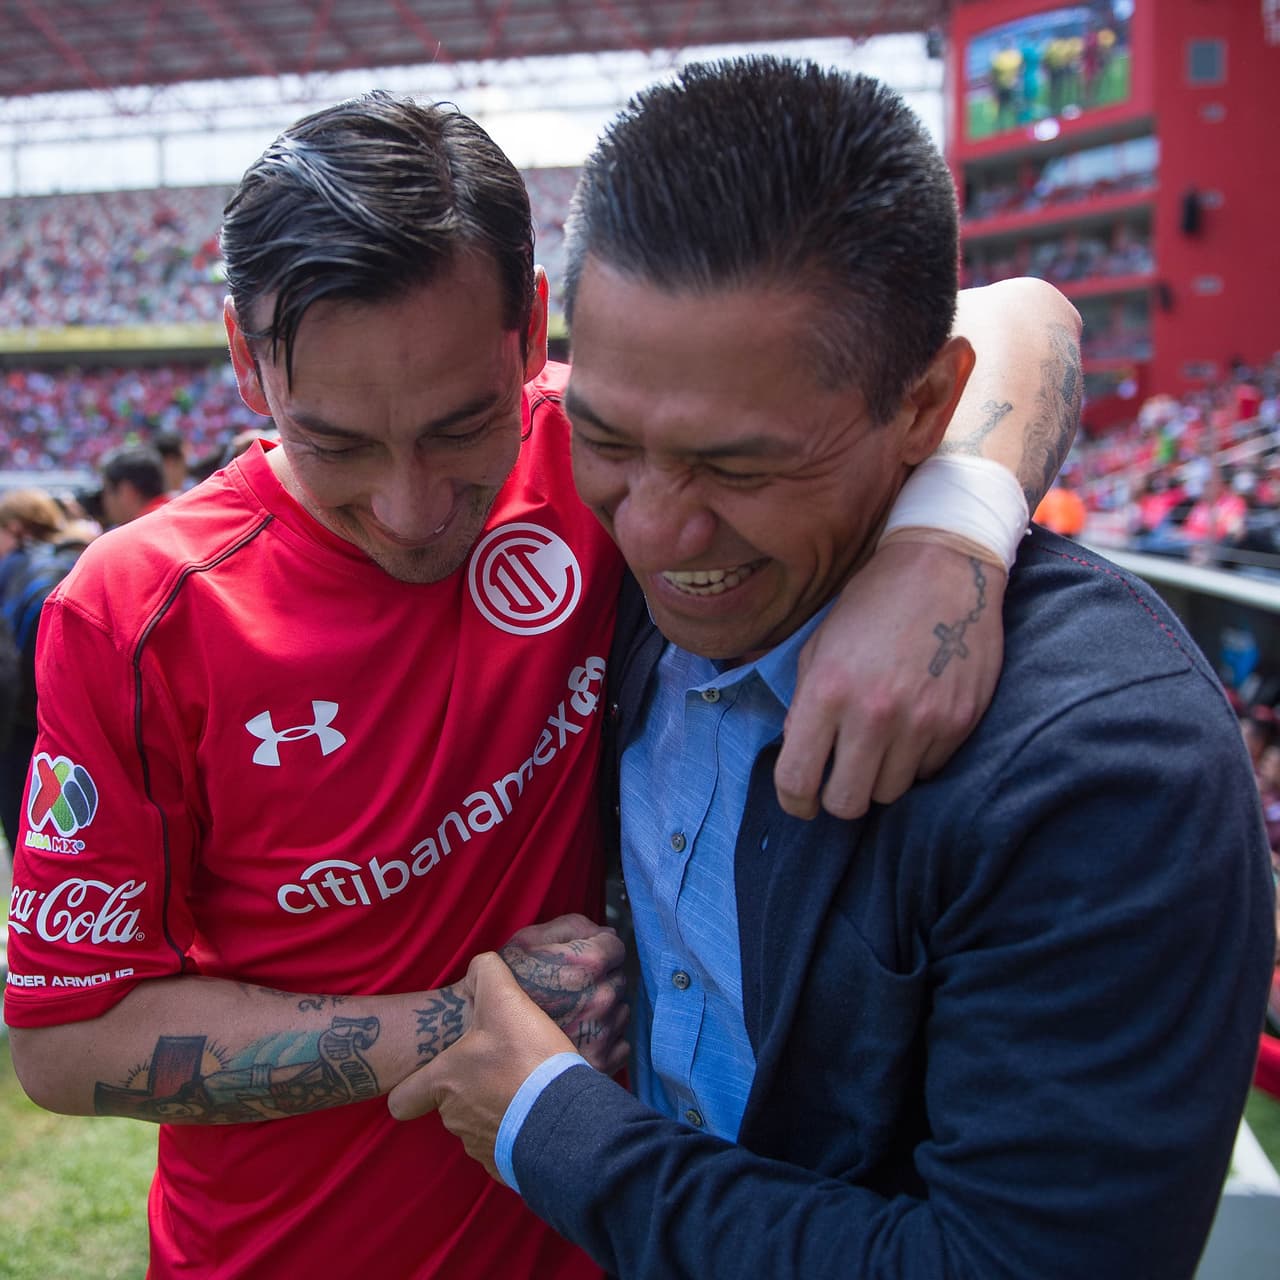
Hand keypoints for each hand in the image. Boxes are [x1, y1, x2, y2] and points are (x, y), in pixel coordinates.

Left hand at [387, 951, 585, 1180]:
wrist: (564, 1119)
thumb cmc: (526, 1058)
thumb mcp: (506, 1000)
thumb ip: (486, 973)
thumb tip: (480, 966)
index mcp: (444, 1082)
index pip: (401, 1100)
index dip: (412, 1088)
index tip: (434, 1077)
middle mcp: (454, 1118)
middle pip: (449, 1105)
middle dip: (471, 1088)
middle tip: (503, 1067)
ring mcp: (478, 1146)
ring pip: (476, 1125)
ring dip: (495, 1109)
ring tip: (526, 1088)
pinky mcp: (505, 1167)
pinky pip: (503, 1147)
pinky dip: (516, 1133)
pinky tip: (537, 1113)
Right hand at [499, 914, 628, 1071]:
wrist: (475, 1035)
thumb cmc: (500, 984)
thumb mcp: (528, 940)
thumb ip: (571, 927)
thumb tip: (604, 931)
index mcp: (587, 964)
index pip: (616, 947)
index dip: (601, 948)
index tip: (586, 956)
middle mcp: (601, 998)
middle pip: (619, 978)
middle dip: (601, 978)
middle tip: (573, 986)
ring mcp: (602, 1033)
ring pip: (620, 1010)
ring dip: (604, 1008)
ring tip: (572, 1011)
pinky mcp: (600, 1062)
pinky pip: (619, 1044)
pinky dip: (603, 1039)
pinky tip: (578, 1035)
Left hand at [776, 540, 1006, 818]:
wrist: (944, 568)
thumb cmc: (871, 605)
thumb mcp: (818, 647)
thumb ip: (802, 706)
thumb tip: (797, 755)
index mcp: (827, 691)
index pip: (798, 781)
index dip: (795, 802)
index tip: (801, 801)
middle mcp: (873, 713)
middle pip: (847, 804)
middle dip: (838, 797)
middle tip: (841, 776)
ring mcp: (921, 722)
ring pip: (890, 793)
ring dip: (879, 776)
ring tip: (879, 741)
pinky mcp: (958, 723)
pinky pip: (928, 771)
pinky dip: (915, 759)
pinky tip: (913, 724)